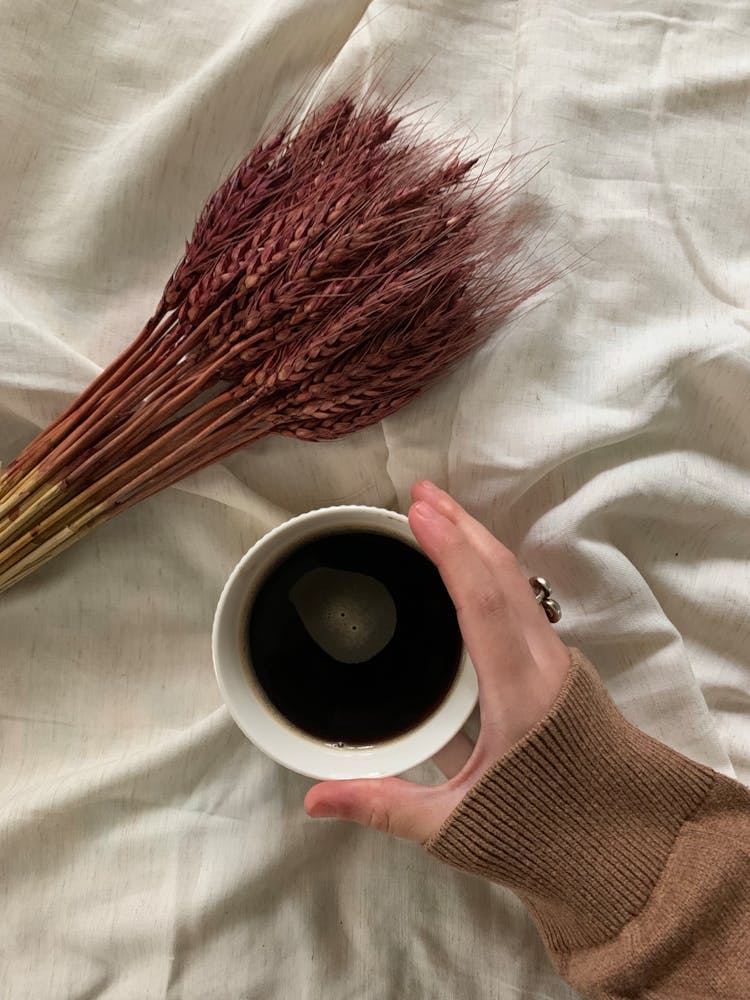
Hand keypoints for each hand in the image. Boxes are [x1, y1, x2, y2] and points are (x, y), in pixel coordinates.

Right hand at [304, 481, 570, 842]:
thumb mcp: (454, 826)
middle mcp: (544, 665)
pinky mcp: (558, 667)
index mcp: (519, 695)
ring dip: (478, 542)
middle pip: (505, 575)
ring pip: (519, 582)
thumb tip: (314, 801)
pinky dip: (491, 568)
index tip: (420, 510)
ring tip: (437, 513)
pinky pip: (523, 600)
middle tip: (420, 492)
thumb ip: (383, 805)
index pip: (483, 602)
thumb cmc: (541, 834)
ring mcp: (557, 661)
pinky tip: (466, 566)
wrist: (624, 848)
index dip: (451, 551)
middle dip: (462, 526)